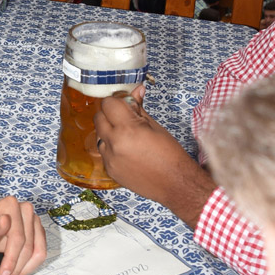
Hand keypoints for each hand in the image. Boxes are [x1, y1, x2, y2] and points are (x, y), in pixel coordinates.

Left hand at [0, 196, 46, 274]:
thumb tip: (6, 221)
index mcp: (10, 205)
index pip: (18, 237)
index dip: (11, 259)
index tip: (2, 274)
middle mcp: (26, 210)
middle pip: (29, 246)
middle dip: (16, 268)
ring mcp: (34, 220)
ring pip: (38, 251)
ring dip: (25, 269)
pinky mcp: (37, 231)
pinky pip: (39, 252)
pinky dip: (29, 265)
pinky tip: (16, 272)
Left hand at [94, 91, 213, 226]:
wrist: (175, 184)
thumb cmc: (170, 154)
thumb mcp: (155, 126)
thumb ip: (139, 107)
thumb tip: (136, 90)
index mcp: (127, 129)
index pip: (108, 103)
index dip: (117, 101)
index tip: (125, 104)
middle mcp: (114, 144)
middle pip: (99, 117)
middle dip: (110, 114)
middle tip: (126, 118)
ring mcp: (109, 159)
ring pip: (99, 134)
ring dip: (108, 131)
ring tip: (127, 136)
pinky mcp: (109, 170)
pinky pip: (103, 151)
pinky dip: (111, 147)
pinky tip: (126, 150)